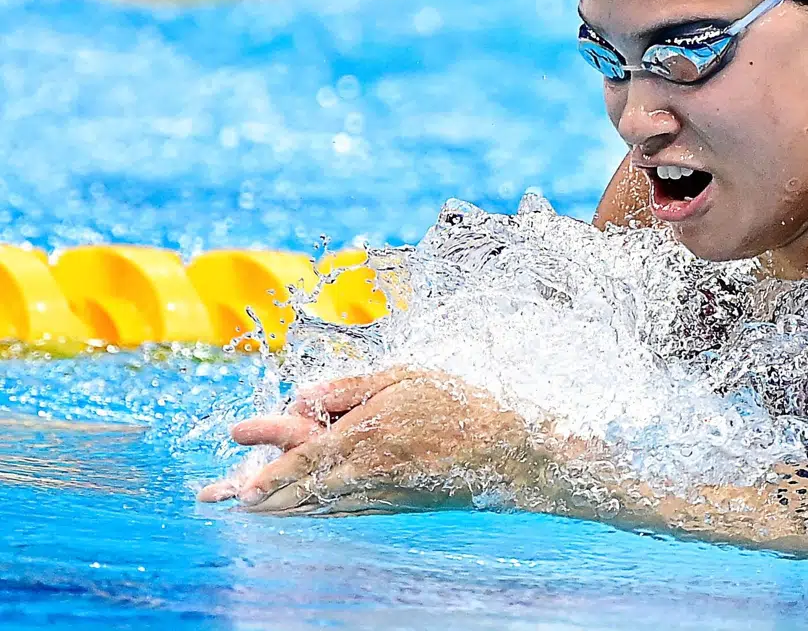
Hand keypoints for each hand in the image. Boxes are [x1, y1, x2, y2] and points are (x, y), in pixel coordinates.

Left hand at [198, 368, 534, 512]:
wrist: (504, 452)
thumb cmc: (458, 405)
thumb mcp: (405, 377)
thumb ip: (352, 388)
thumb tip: (303, 395)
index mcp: (367, 436)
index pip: (305, 457)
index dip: (269, 471)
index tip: (240, 484)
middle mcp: (367, 472)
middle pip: (302, 490)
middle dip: (261, 496)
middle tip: (221, 501)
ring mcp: (380, 494)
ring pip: (318, 505)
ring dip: (280, 509)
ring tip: (246, 510)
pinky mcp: (393, 505)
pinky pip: (344, 511)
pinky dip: (314, 513)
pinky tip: (298, 513)